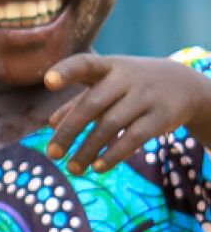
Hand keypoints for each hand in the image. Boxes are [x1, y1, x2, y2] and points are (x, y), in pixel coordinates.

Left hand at [44, 53, 210, 172]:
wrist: (183, 84)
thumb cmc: (131, 84)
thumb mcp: (107, 84)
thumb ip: (79, 100)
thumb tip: (51, 123)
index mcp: (108, 66)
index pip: (84, 64)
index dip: (66, 71)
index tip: (47, 82)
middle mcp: (125, 78)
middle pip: (92, 104)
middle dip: (70, 131)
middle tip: (52, 154)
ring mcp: (145, 96)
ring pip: (110, 125)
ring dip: (88, 149)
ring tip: (72, 168)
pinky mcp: (161, 117)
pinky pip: (134, 138)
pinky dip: (114, 154)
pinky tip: (98, 167)